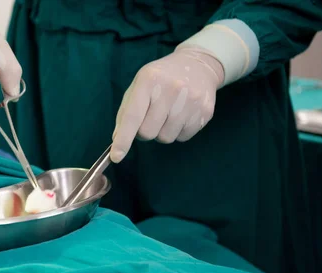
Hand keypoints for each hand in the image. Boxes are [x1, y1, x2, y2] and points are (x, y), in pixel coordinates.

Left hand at [111, 47, 224, 162]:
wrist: (198, 65)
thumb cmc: (161, 78)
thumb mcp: (139, 86)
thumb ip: (126, 111)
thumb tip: (118, 139)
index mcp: (149, 80)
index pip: (132, 116)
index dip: (123, 139)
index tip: (116, 157)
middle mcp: (171, 89)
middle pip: (148, 133)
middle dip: (144, 131)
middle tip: (150, 117)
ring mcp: (190, 101)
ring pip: (165, 138)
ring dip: (162, 131)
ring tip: (167, 113)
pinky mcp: (205, 112)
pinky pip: (182, 138)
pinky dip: (177, 131)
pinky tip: (181, 114)